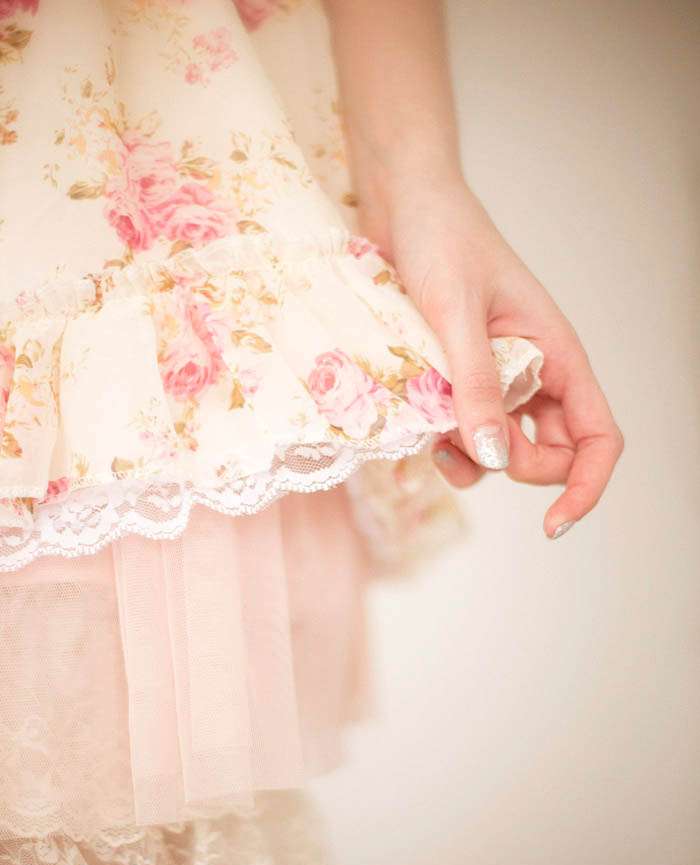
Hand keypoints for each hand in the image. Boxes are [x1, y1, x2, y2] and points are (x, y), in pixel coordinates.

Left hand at [367, 173, 623, 538]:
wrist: (402, 202)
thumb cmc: (443, 238)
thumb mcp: (457, 314)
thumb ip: (477, 385)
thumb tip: (497, 457)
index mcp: (557, 354)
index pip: (597, 436)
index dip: (585, 486)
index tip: (553, 524)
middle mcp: (534, 372)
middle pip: (548, 454)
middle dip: (512, 468)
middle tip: (465, 446)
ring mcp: (496, 379)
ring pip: (501, 449)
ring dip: (470, 459)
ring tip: (432, 436)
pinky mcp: (458, 380)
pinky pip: (462, 432)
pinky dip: (443, 441)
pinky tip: (418, 425)